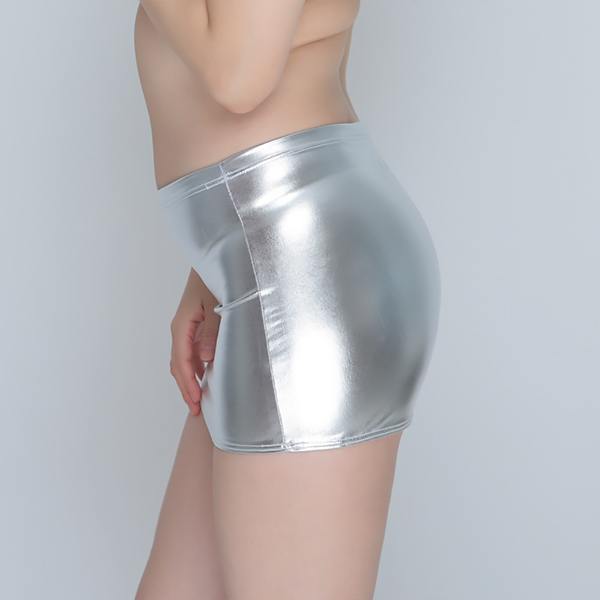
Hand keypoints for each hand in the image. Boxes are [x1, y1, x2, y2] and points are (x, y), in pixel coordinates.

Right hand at [169, 268, 220, 414]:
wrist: (216, 260)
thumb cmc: (217, 279)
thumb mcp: (218, 306)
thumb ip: (213, 333)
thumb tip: (205, 361)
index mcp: (182, 324)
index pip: (182, 361)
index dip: (188, 383)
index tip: (195, 401)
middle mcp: (181, 327)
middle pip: (179, 364)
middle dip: (186, 387)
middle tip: (196, 410)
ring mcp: (187, 327)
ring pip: (183, 359)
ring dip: (189, 379)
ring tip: (198, 399)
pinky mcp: (195, 325)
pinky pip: (190, 351)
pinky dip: (195, 367)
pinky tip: (205, 376)